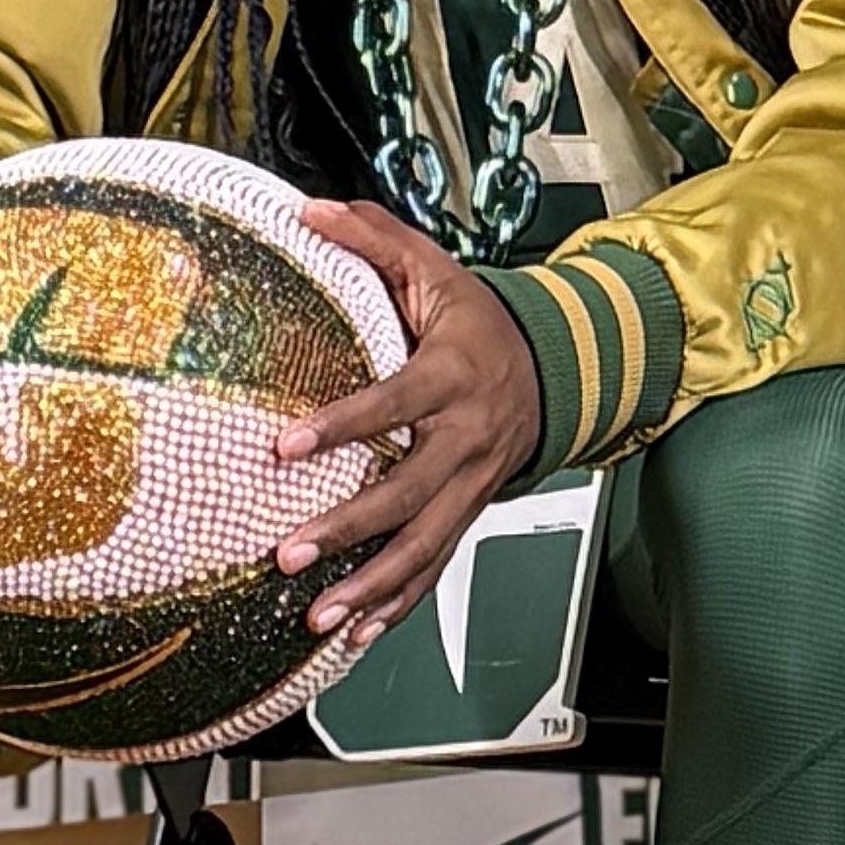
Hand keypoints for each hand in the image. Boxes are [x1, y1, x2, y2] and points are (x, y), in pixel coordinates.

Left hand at [271, 199, 541, 646]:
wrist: (558, 367)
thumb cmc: (481, 320)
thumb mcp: (435, 268)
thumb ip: (372, 237)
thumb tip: (304, 210)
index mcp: (453, 375)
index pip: (393, 404)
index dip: (342, 426)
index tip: (285, 447)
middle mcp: (468, 439)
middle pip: (408, 495)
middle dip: (348, 530)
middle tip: (289, 553)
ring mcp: (473, 485)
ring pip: (424, 546)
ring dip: (371, 586)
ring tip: (319, 615)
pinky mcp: (472, 513)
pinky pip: (437, 567)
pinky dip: (400, 605)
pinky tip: (358, 635)